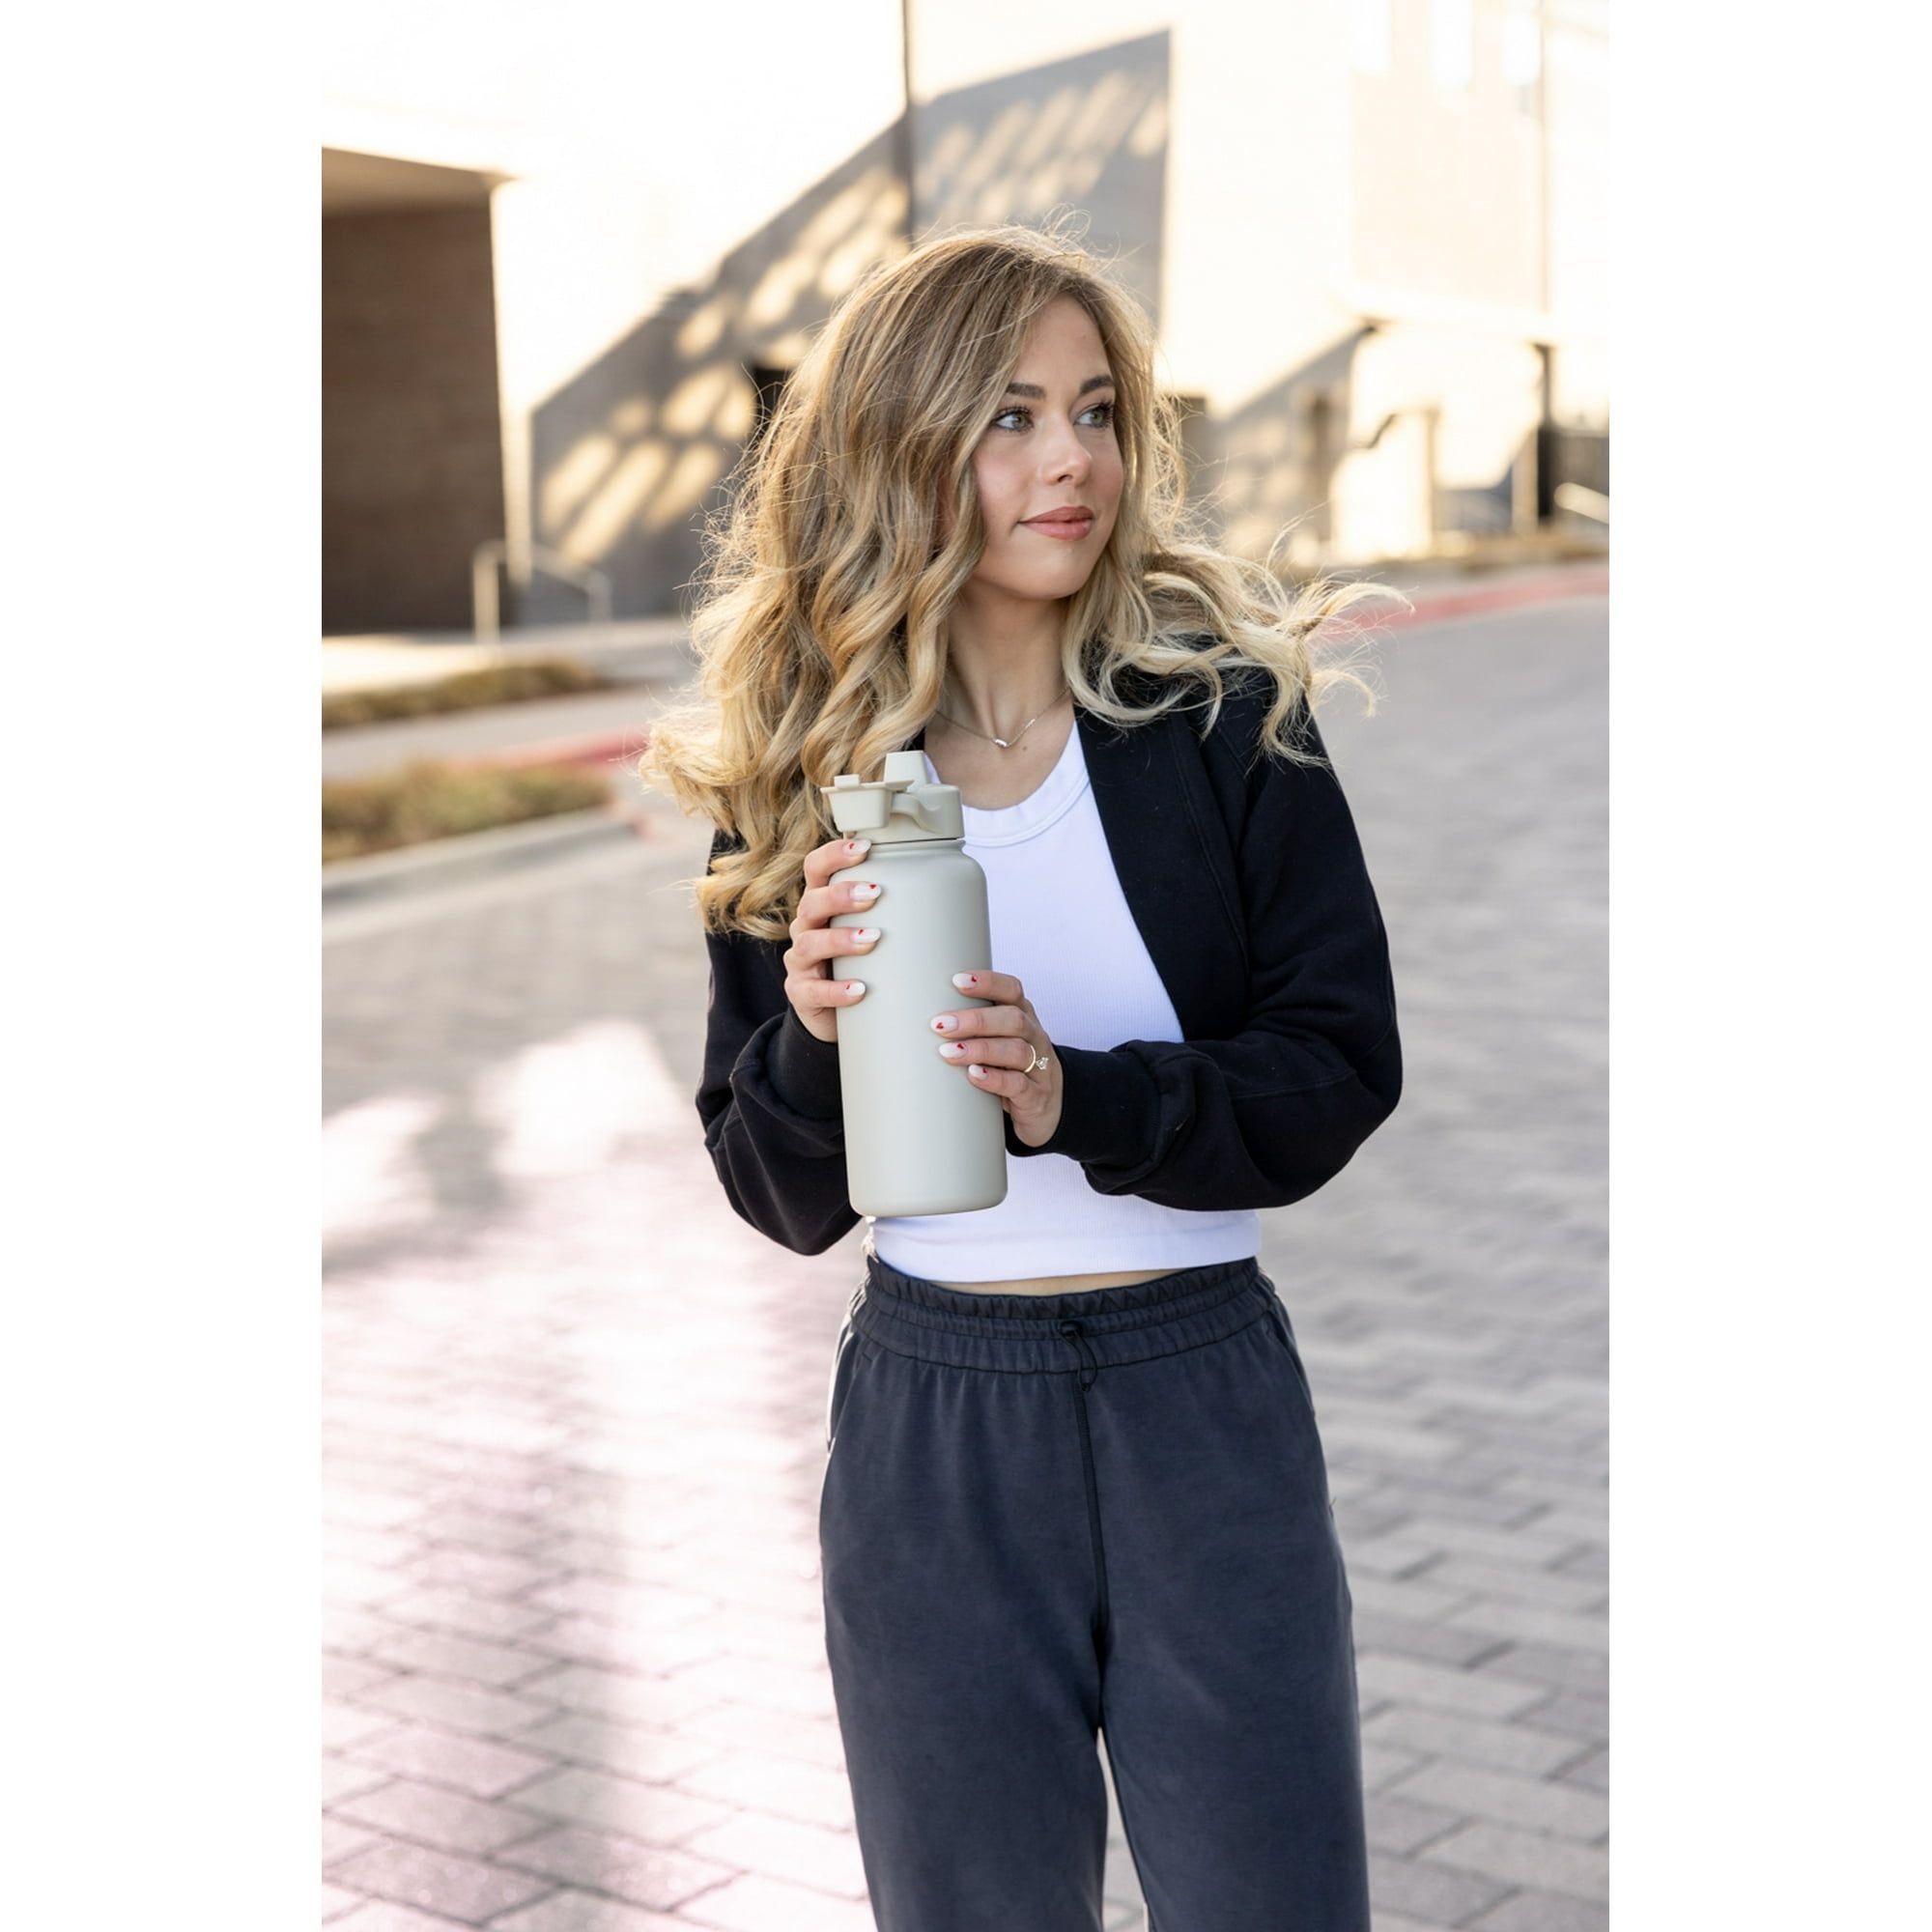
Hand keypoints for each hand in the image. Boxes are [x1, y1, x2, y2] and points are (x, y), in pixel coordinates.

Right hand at [783, 837, 882, 1043]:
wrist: (837, 1016)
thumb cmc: (861, 964)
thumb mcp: (873, 932)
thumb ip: (895, 911)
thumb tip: (952, 894)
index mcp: (822, 906)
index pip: (816, 870)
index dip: (833, 855)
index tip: (864, 848)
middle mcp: (806, 929)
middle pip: (811, 903)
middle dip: (841, 895)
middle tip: (874, 893)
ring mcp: (801, 963)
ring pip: (809, 944)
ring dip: (841, 939)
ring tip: (872, 939)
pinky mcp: (801, 995)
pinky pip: (814, 991)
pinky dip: (836, 990)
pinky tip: (860, 989)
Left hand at [931, 969, 1063, 1147]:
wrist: (1046, 1107)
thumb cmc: (1009, 1066)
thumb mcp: (997, 1040)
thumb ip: (969, 1026)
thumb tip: (913, 1013)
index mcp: (1022, 1016)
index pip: (1012, 990)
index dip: (987, 983)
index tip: (956, 981)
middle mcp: (1034, 1037)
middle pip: (1012, 1019)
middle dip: (975, 1019)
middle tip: (940, 1024)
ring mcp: (1039, 1067)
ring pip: (1016, 1050)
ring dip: (980, 1049)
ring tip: (948, 1052)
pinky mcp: (1035, 1096)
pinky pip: (1019, 1084)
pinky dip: (995, 1078)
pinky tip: (974, 1075)